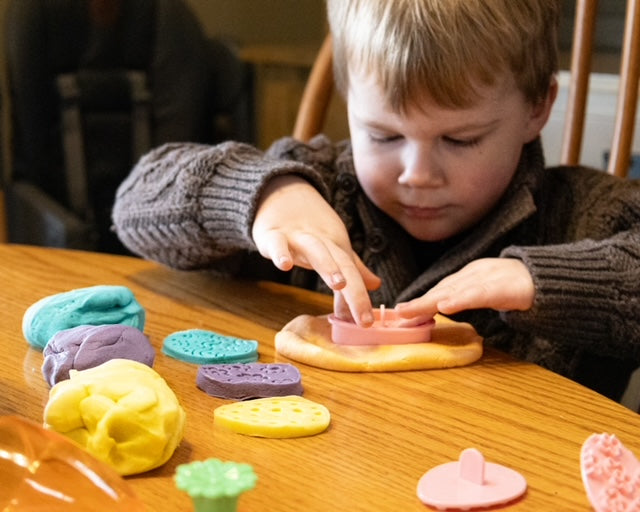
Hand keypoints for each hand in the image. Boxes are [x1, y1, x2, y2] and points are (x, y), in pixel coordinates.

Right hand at [252, 175, 380, 325]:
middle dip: (354, 290)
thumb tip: (376, 285)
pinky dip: (280, 252)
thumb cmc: (309, 229)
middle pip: (341, 264)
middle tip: (364, 315)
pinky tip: (284, 266)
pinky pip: (277, 243)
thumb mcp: (333, 248)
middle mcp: (321, 243)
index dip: (361, 299)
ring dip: (328, 265)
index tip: (368, 323)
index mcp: (336, 248)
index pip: (353, 275)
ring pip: (315, 249)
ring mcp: (297, 237)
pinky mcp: (273, 234)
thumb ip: (353, 268)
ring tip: (339, 284)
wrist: (281, 194)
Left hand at [395, 258, 534, 318]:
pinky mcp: (500, 287)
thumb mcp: (480, 292)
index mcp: (465, 280)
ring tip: (412, 310)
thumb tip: (437, 308)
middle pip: (440, 291)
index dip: (418, 302)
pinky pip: (478, 294)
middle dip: (418, 303)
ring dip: (431, 301)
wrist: (540, 277)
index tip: (399, 312)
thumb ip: (461, 298)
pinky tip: (445, 305)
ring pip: (454, 291)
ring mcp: (485, 280)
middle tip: (397, 312)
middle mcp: (470, 278)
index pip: (438, 291)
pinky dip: (461, 299)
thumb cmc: (508, 286)